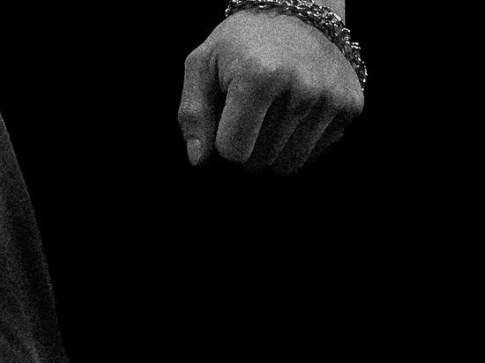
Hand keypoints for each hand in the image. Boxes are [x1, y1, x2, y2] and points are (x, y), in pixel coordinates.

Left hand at [178, 11, 363, 175]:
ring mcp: (330, 98)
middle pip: (259, 162)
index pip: (232, 152)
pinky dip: (300, 142)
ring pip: (287, 165)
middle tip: (253, 110)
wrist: (299, 11)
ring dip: (274, 149)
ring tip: (274, 112)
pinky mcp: (351, 105)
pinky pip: (313, 155)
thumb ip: (192, 114)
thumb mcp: (203, 65)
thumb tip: (199, 159)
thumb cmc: (243, 43)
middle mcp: (302, 87)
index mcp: (261, 76)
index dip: (224, 139)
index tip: (230, 114)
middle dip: (249, 145)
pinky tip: (297, 112)